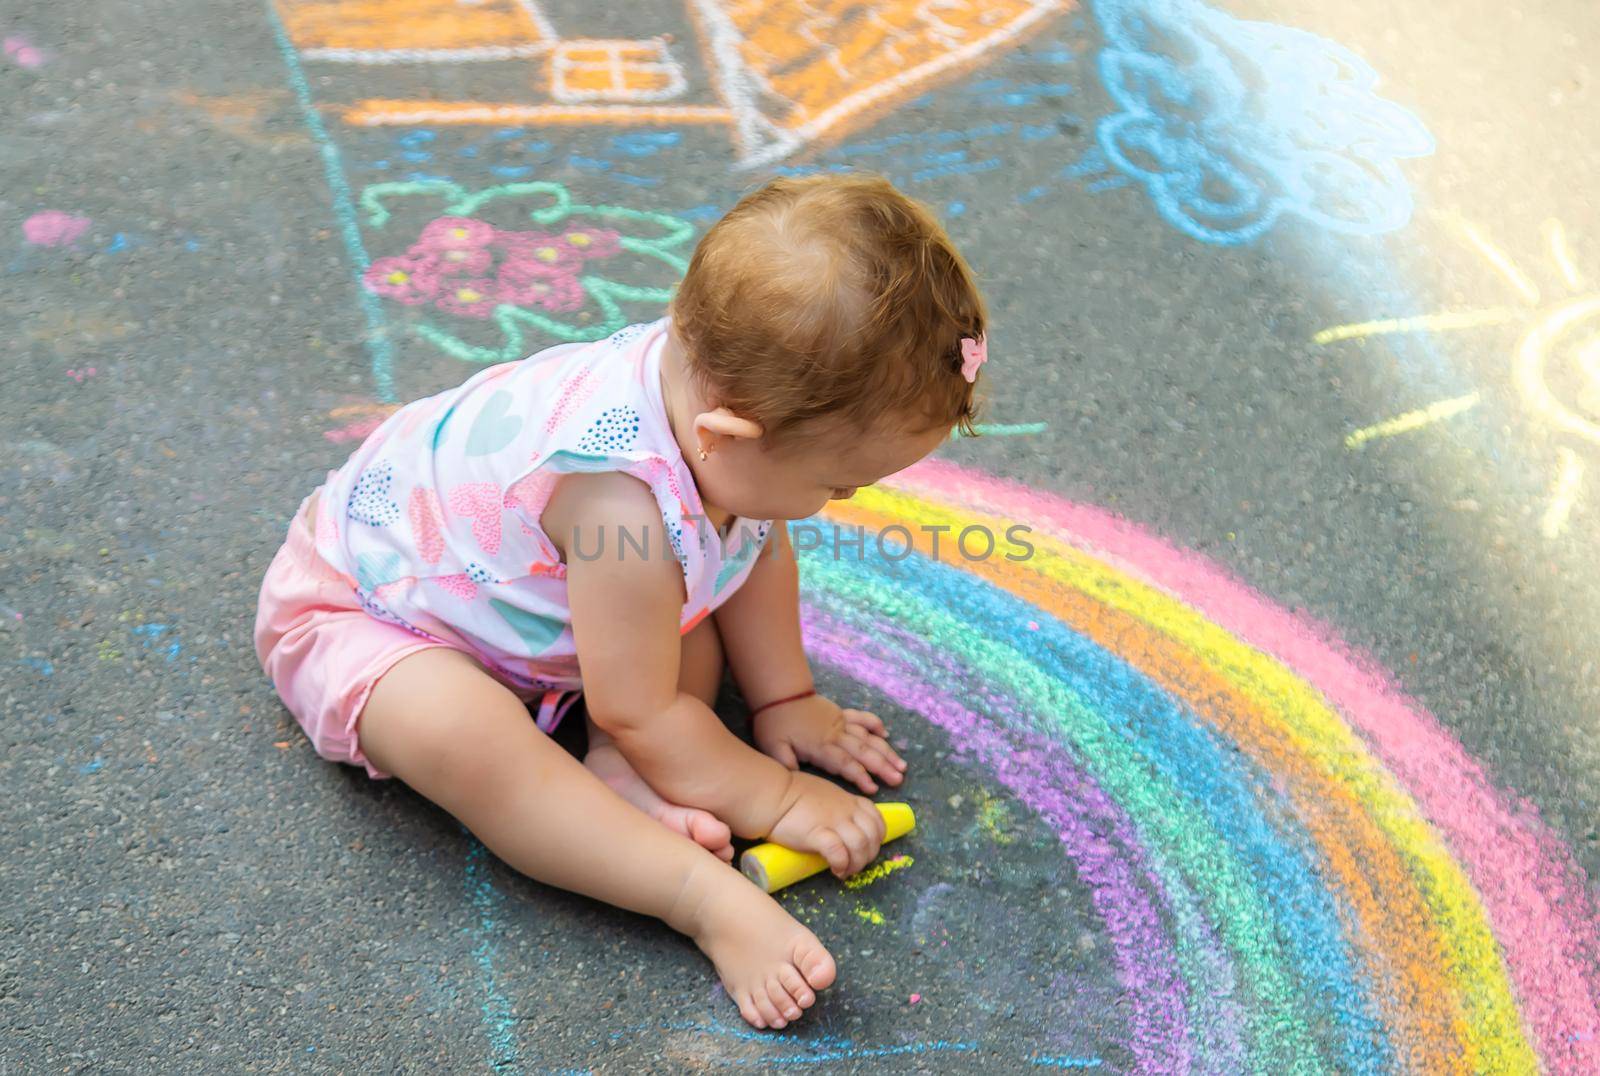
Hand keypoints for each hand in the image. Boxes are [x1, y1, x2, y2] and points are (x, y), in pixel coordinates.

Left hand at [752, 694, 906, 793]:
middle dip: (883, 767)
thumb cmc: (775, 724)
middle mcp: (836, 735)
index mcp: (821, 746)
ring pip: (868, 738)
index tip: (874, 789)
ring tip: (901, 764)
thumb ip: (786, 764)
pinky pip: (862, 718)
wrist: (780, 693)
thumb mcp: (774, 747)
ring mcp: (841, 723)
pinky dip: (875, 724)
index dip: (860, 777)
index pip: (845, 764)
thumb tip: (797, 781)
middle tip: (898, 779)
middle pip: (864, 752)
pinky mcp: (841, 714)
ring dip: (885, 751)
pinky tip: (886, 734)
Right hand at [768, 772, 886, 876]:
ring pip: (861, 845)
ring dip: (857, 864)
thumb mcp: (823, 792)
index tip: (867, 848)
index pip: (877, 819)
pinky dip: (842, 865)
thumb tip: (839, 823)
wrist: (769, 795)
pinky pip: (839, 853)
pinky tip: (836, 871)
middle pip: (873, 835)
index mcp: (848, 799)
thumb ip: (836, 805)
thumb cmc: (789, 793)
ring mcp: (833, 821)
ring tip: (845, 871)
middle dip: (869, 855)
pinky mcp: (818, 834)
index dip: (877, 838)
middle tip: (855, 865)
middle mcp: (846, 809)